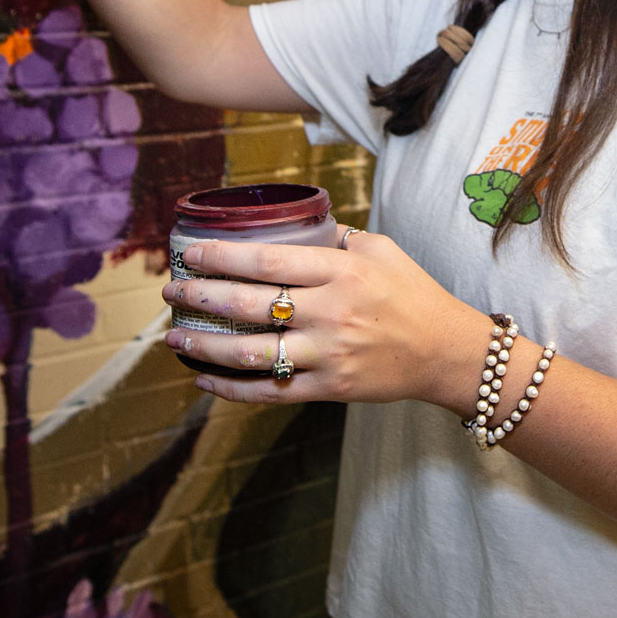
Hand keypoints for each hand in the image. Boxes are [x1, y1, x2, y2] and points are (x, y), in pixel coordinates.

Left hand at [160, 230, 491, 410]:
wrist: (446, 352)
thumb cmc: (413, 294)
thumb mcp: (382, 250)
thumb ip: (338, 237)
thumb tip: (296, 226)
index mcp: (342, 271)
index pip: (268, 261)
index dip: (222, 257)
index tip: (191, 253)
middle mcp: (331, 312)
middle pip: (250, 303)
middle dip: (201, 295)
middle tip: (171, 291)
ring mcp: (329, 353)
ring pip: (251, 352)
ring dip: (205, 344)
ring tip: (174, 336)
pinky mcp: (330, 388)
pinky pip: (270, 391)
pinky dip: (231, 389)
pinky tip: (204, 379)